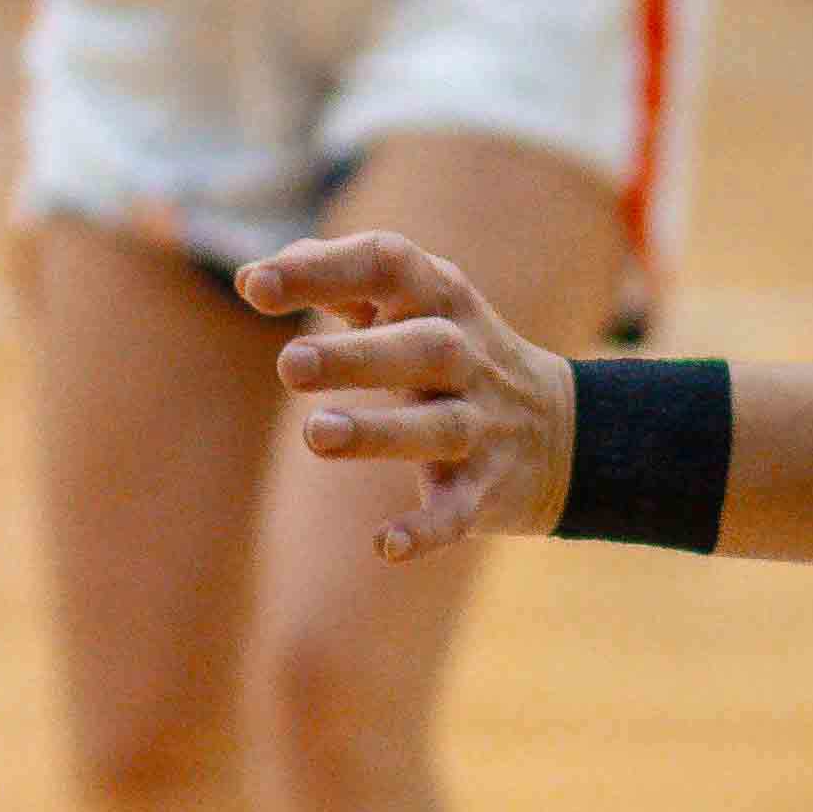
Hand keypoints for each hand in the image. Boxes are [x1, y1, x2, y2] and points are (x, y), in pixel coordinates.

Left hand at [248, 229, 574, 557]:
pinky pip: (459, 511)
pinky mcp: (486, 490)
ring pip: (438, 427)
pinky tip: (387, 546)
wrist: (560, 431)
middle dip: (356, 356)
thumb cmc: (449, 353)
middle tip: (288, 364)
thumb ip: (336, 283)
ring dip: (378, 433)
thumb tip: (251, 277)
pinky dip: (427, 530)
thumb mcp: (410, 303)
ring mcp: (481, 424)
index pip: (387, 265)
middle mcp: (465, 355)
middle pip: (420, 349)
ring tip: (316, 435)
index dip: (323, 270)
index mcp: (439, 297)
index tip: (256, 287)